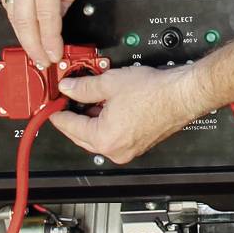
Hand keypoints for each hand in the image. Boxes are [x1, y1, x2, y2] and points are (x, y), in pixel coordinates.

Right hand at [0, 0, 95, 67]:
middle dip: (33, 45)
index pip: (46, 16)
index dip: (50, 40)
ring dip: (22, 34)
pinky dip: (15, 17)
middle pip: (23, 20)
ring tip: (33, 50)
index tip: (54, 55)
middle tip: (41, 62)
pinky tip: (24, 26)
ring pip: (11, 12)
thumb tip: (62, 9)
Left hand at [46, 64, 212, 163]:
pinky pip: (113, 136)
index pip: (69, 126)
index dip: (57, 111)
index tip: (51, 105)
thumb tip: (68, 87)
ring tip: (88, 98)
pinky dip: (105, 123)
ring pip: (97, 136)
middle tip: (66, 100)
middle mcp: (115, 150)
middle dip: (72, 117)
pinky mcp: (138, 145)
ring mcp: (128, 150)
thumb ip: (83, 86)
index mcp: (104, 138)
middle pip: (81, 135)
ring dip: (90, 119)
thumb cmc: (155, 92)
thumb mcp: (110, 82)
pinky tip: (106, 105)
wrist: (183, 94)